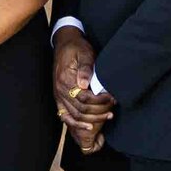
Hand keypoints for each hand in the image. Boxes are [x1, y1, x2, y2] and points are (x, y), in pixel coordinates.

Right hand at [52, 26, 112, 147]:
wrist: (65, 43)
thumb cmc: (77, 48)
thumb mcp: (84, 53)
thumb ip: (85, 68)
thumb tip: (84, 84)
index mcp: (65, 79)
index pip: (84, 98)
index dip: (100, 101)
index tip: (112, 98)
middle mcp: (60, 90)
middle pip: (81, 110)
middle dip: (99, 111)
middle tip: (112, 107)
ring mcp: (58, 95)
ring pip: (75, 116)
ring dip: (92, 119)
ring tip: (107, 116)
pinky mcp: (59, 98)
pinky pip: (65, 116)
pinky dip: (76, 124)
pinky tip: (89, 127)